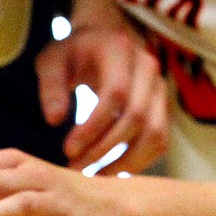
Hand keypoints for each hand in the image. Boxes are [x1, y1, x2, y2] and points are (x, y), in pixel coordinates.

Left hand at [37, 0, 167, 173]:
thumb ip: (50, 86)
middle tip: (76, 168)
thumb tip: (54, 121)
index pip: (116, 93)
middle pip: (137, 116)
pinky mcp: (164, 108)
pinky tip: (111, 170)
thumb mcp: (52, 59)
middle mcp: (148, 67)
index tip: (68, 149)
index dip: (93, 126)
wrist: (104, 39)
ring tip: (94, 175)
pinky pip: (160, 142)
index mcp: (119, 49)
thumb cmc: (74, 52)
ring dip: (125, 162)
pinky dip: (139, 162)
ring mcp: (161, 88)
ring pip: (155, 134)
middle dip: (105, 149)